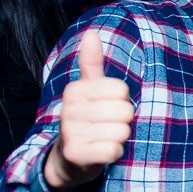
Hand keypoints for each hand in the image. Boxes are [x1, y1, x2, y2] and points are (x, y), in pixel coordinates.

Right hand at [44, 31, 134, 190]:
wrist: (68, 158)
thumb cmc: (85, 119)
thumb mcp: (87, 90)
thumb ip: (91, 64)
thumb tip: (91, 33)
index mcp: (74, 90)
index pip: (121, 90)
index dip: (120, 102)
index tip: (105, 108)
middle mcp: (69, 109)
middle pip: (125, 111)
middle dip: (122, 121)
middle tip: (104, 126)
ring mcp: (70, 132)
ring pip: (121, 131)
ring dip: (117, 138)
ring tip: (101, 138)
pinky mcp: (76, 155)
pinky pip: (114, 150)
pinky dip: (113, 153)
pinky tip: (100, 152)